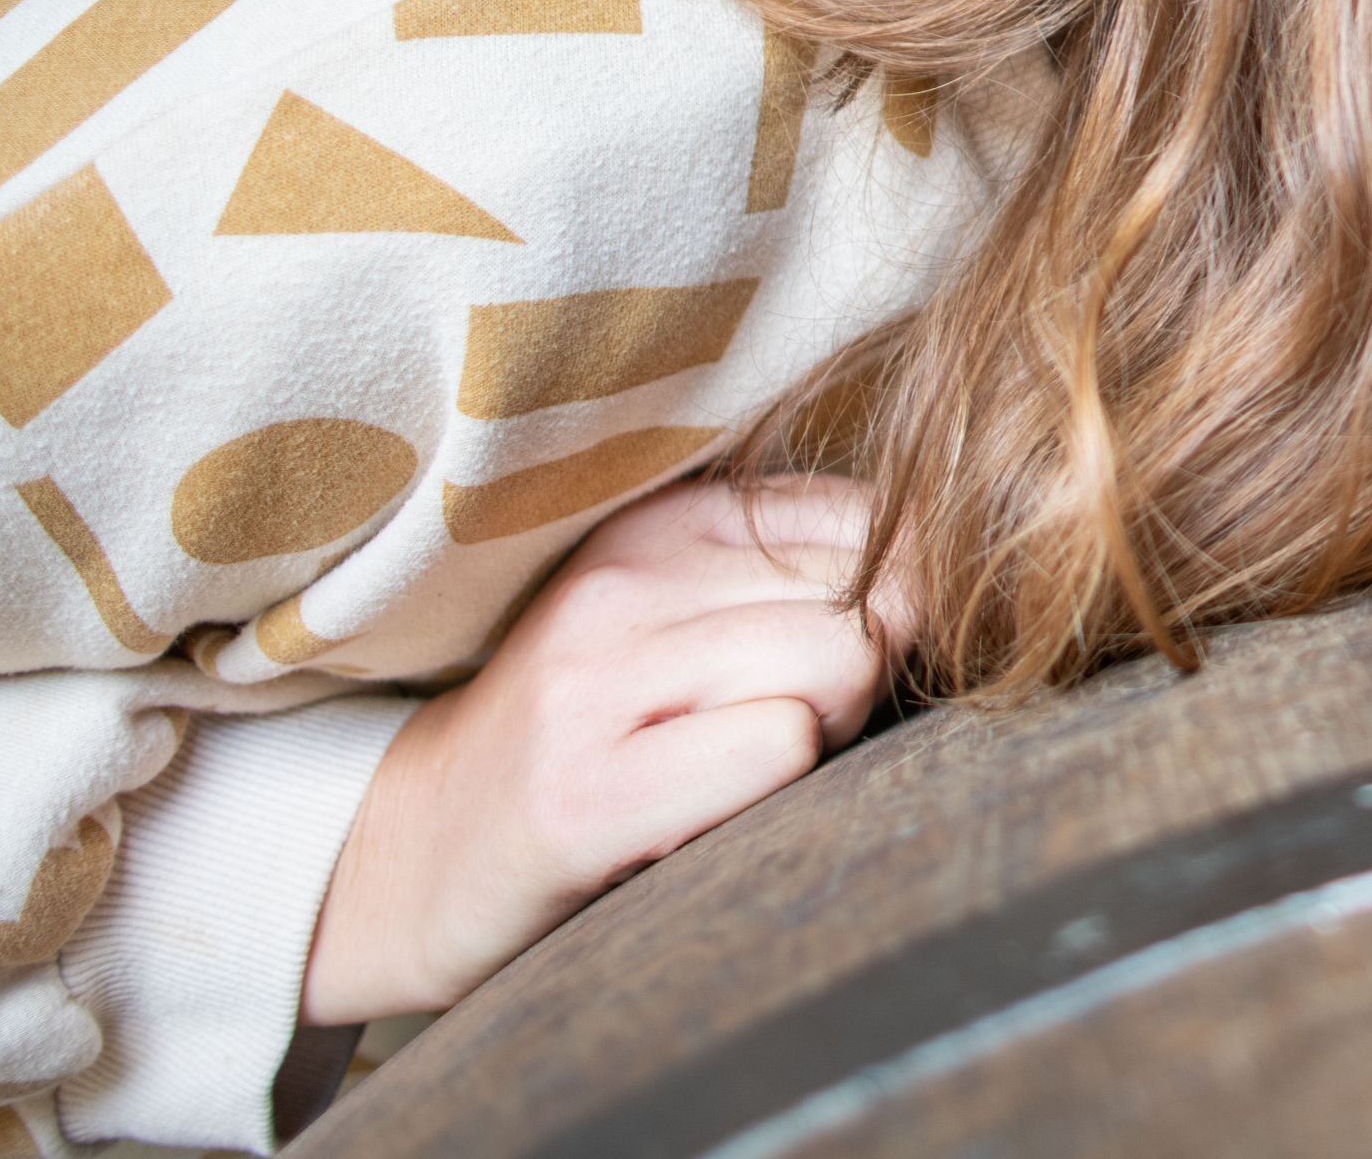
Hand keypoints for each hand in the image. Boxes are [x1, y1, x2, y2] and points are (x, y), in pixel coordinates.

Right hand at [301, 475, 912, 1025]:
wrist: (419, 852)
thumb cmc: (596, 734)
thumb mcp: (685, 618)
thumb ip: (808, 575)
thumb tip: (952, 570)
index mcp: (658, 523)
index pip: (867, 519)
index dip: (887, 604)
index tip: (818, 662)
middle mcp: (621, 584)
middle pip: (867, 599)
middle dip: (863, 678)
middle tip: (774, 731)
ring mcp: (594, 685)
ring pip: (835, 665)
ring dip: (822, 735)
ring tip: (732, 769)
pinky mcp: (585, 794)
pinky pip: (776, 750)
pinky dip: (771, 795)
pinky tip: (696, 816)